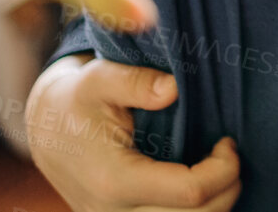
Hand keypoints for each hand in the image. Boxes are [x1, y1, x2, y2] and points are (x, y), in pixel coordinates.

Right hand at [28, 54, 240, 210]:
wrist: (48, 131)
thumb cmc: (78, 101)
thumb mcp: (98, 79)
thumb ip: (135, 81)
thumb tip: (173, 89)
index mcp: (114, 180)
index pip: (190, 192)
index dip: (224, 169)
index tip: (228, 142)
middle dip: (227, 189)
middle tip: (229, 157)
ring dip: (215, 204)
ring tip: (218, 172)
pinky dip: (194, 211)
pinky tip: (199, 186)